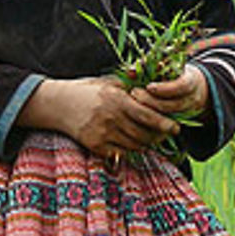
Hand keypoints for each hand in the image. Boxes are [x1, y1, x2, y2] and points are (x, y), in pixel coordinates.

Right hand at [17, 75, 180, 158]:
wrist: (58, 104)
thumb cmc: (86, 91)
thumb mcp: (108, 83)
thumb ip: (130, 86)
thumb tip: (153, 88)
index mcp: (117, 100)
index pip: (147, 116)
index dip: (165, 124)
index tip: (176, 128)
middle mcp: (111, 118)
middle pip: (143, 134)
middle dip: (158, 136)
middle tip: (165, 135)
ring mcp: (102, 134)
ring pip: (134, 145)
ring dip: (144, 143)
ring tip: (150, 138)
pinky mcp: (95, 145)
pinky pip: (120, 153)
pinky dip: (129, 149)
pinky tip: (131, 143)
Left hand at [130, 64, 208, 118]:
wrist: (191, 86)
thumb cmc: (173, 71)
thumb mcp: (164, 63)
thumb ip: (147, 65)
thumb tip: (130, 72)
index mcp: (191, 81)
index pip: (182, 86)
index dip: (165, 88)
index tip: (148, 86)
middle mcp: (192, 98)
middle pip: (174, 105)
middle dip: (152, 101)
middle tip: (134, 94)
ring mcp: (188, 111)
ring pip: (170, 117)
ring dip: (150, 111)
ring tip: (134, 103)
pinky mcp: (181, 121)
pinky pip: (167, 124)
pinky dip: (152, 120)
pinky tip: (139, 114)